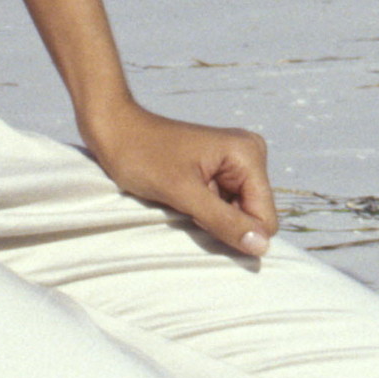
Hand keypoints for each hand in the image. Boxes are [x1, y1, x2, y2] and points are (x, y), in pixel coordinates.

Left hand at [83, 103, 276, 258]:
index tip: (199, 219)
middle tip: (188, 209)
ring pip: (239, 212)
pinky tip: (184, 198)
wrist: (114, 129)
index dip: (238, 232)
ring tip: (183, 202)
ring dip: (213, 217)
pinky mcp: (221, 167)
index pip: (264, 216)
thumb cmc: (142, 156)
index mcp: (248, 154)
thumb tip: (262, 248)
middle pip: (253, 214)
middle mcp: (250, 153)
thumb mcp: (182, 193)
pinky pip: (226, 202)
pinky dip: (206, 210)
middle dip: (224, 222)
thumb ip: (224, 221)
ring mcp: (236, 160)